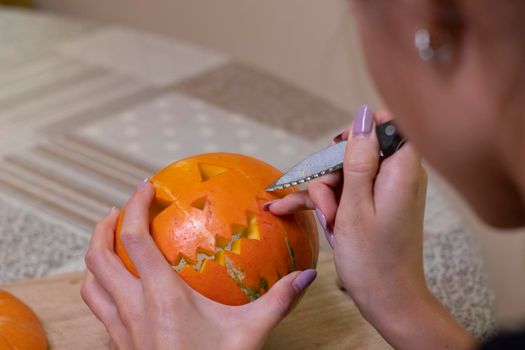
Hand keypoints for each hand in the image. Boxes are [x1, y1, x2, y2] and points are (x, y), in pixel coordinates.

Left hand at [81, 182, 315, 349]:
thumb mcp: (250, 333)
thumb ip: (278, 301)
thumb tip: (306, 276)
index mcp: (161, 296)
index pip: (135, 238)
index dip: (135, 206)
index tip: (145, 187)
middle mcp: (132, 308)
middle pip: (98, 256)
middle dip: (102, 226)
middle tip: (116, 211)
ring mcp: (119, 330)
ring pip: (90, 283)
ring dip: (95, 257)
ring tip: (109, 243)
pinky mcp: (118, 346)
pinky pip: (98, 309)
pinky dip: (101, 288)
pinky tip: (121, 290)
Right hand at [267, 106, 474, 348]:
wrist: (387, 300)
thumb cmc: (373, 258)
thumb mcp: (356, 207)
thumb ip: (358, 159)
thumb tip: (364, 115)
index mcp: (401, 169)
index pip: (386, 125)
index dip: (356, 135)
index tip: (337, 158)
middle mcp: (395, 175)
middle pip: (354, 151)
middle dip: (332, 175)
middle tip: (329, 207)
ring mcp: (383, 191)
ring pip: (342, 173)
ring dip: (326, 196)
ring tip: (329, 224)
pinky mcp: (372, 205)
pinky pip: (344, 192)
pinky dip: (323, 202)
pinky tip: (286, 208)